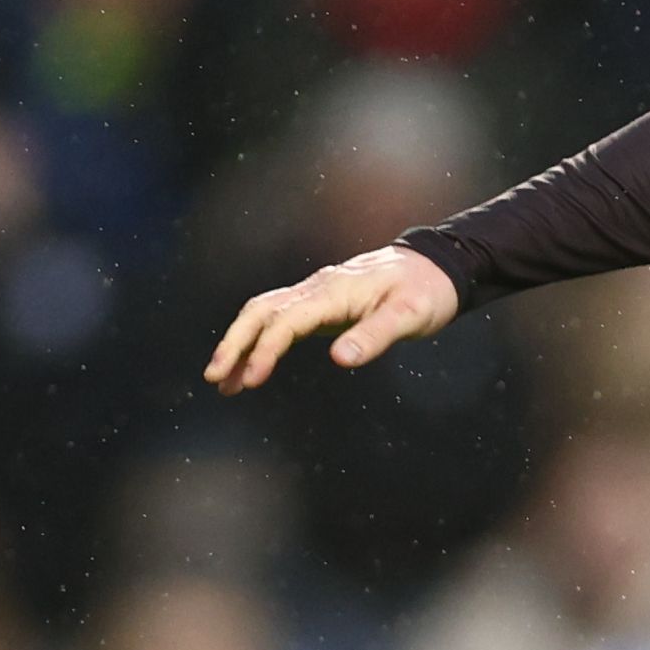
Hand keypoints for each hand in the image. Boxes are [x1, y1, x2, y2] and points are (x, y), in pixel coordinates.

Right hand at [205, 242, 460, 391]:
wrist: (435, 267)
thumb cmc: (425, 292)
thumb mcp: (409, 317)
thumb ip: (375, 336)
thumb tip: (340, 360)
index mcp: (334, 293)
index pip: (286, 322)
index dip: (265, 350)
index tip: (252, 380)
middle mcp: (317, 289)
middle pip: (260, 311)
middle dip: (234, 343)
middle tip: (214, 377)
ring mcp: (316, 294)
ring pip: (263, 314)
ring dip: (240, 344)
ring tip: (223, 382)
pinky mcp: (320, 303)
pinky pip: (279, 319)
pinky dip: (259, 341)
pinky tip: (252, 366)